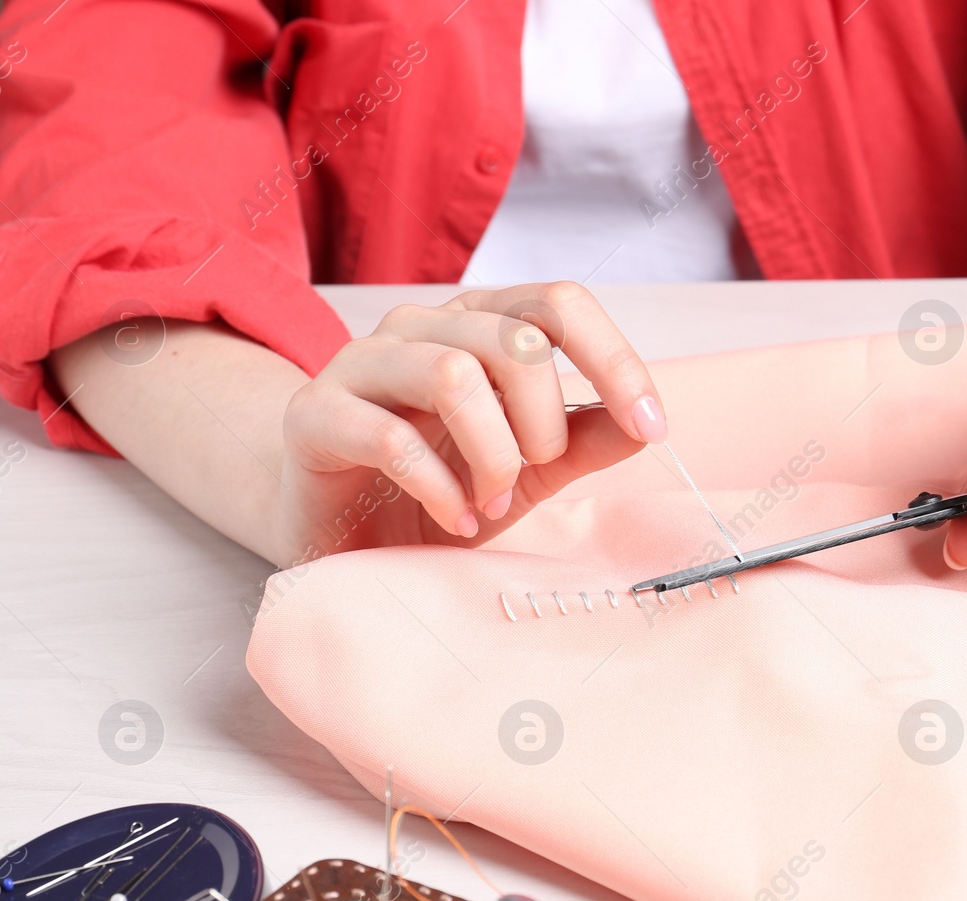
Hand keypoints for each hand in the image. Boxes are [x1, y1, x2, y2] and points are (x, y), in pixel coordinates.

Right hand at [272, 282, 666, 563]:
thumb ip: (583, 441)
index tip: (652, 426)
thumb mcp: (529, 470)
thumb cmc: (437, 489)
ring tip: (490, 501)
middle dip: (544, 423)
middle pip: (515, 342)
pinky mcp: (315, 416)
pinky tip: (455, 520)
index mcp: (479, 325)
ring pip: (454, 374)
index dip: (615, 360)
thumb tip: (645, 425)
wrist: (338, 532)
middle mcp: (420, 328)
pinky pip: (392, 437)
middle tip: (530, 477)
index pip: (559, 303)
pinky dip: (441, 489)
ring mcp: (360, 364)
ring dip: (493, 454)